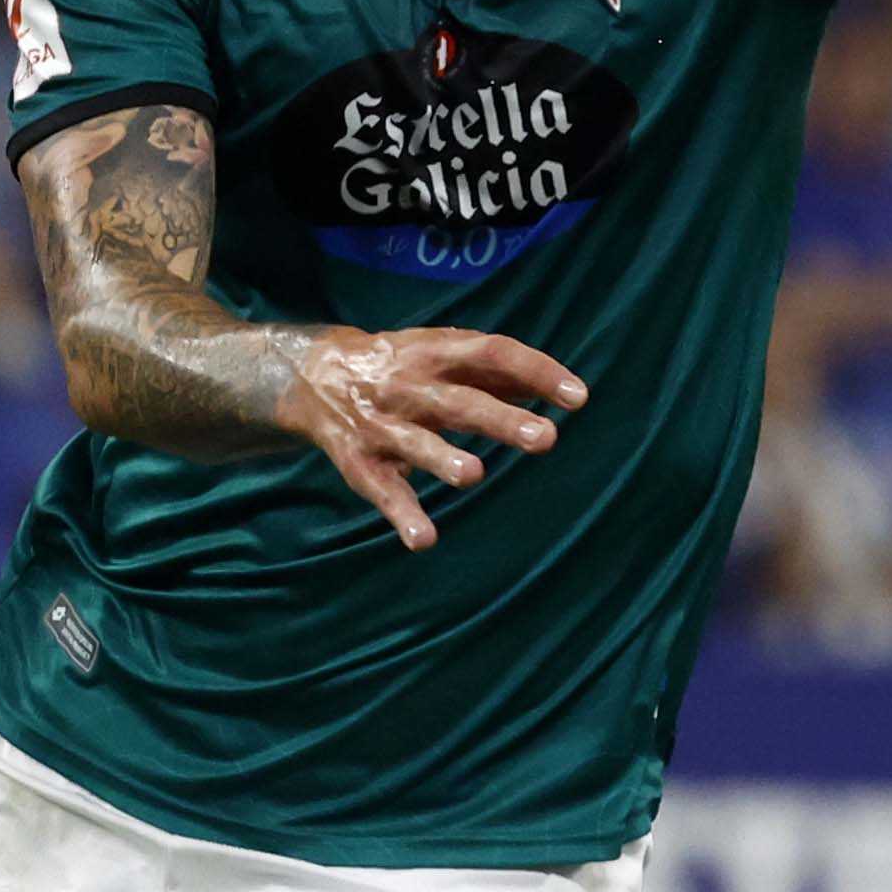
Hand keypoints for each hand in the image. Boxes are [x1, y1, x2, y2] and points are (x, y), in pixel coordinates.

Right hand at [281, 326, 582, 550]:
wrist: (312, 376)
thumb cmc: (402, 366)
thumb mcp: (443, 354)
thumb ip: (499, 374)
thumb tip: (567, 392)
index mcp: (435, 352)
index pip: (493, 353)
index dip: (536, 372)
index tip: (578, 398)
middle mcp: (408, 387)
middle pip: (459, 402)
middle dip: (501, 420)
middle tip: (546, 439)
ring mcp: (382, 425)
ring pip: (415, 443)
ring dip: (443, 459)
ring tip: (474, 475)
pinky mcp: (360, 463)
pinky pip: (383, 490)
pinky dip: (402, 516)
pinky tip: (425, 539)